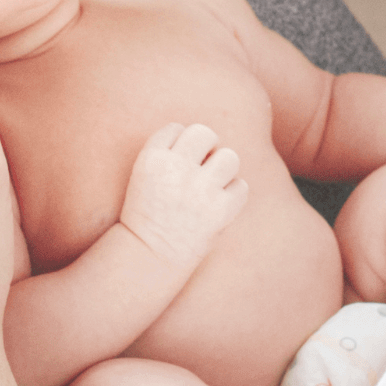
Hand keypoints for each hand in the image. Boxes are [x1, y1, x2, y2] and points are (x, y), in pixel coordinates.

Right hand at [118, 123, 248, 270]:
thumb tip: (209, 141)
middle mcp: (175, 169)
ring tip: (212, 185)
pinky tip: (219, 204)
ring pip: (229, 156)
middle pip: (204, 133)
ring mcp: (199, 189)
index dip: (180, 144)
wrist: (149, 257)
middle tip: (201, 167)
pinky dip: (234, 195)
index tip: (178, 162)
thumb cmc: (148, 214)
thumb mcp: (143, 176)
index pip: (176, 128)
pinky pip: (241, 186)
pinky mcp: (220, 211)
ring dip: (224, 169)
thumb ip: (170, 153)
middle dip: (206, 147)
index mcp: (151, 158)